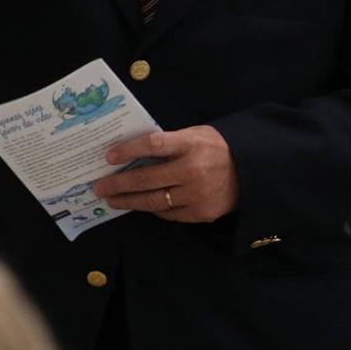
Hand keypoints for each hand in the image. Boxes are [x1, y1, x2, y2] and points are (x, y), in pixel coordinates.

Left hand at [94, 125, 239, 222]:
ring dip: (128, 201)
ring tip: (111, 200)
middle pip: (147, 179)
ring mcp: (196, 195)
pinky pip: (168, 213)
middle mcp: (192, 170)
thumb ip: (169, 142)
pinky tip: (139, 205)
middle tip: (99, 187)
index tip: (108, 156)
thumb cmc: (216, 149)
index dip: (128, 150)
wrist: (252, 171)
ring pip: (154, 201)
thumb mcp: (195, 135)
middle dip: (118, 184)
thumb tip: (132, 151)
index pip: (153, 145)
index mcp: (191, 144)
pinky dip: (152, 209)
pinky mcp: (200, 213)